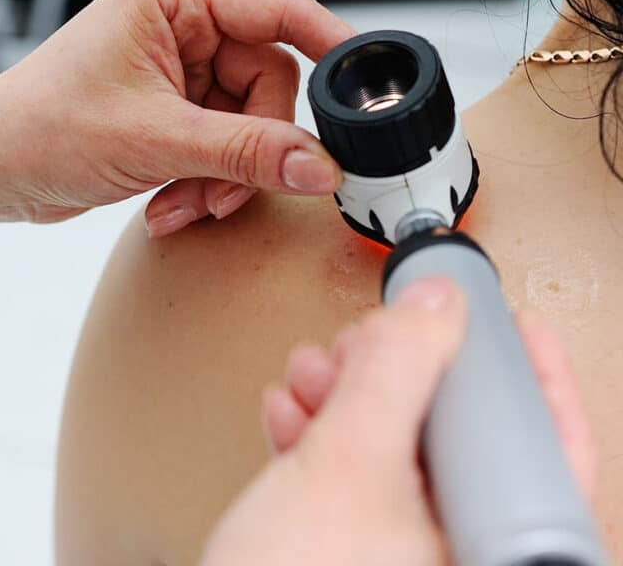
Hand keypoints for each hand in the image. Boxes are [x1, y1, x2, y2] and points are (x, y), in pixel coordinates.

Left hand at [0, 0, 351, 235]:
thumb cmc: (41, 128)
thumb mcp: (156, 140)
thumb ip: (246, 153)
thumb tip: (319, 164)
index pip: (277, 7)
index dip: (328, 42)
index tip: (363, 84)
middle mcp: (181, 23)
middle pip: (268, 81)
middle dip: (250, 148)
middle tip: (223, 189)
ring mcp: (180, 67)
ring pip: (249, 122)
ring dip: (225, 174)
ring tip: (185, 203)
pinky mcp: (176, 106)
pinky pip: (225, 143)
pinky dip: (207, 180)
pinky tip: (171, 203)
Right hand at [201, 279, 597, 565]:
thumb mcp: (348, 467)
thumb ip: (396, 372)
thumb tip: (436, 306)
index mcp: (503, 555)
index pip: (550, 448)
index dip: (525, 372)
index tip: (501, 322)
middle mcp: (469, 561)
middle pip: (461, 440)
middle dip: (402, 374)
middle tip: (374, 339)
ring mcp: (412, 561)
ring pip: (402, 454)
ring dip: (351, 397)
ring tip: (315, 373)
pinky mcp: (361, 556)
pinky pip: (361, 481)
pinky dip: (327, 437)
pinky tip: (295, 414)